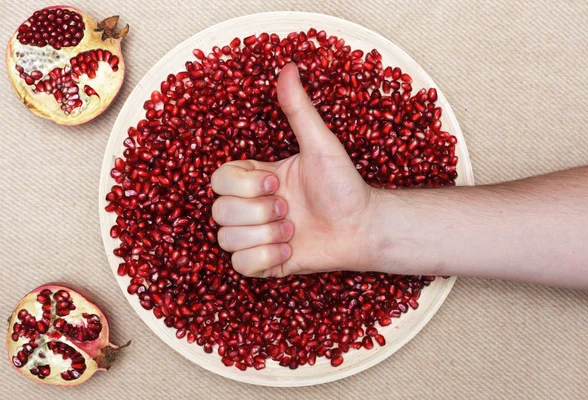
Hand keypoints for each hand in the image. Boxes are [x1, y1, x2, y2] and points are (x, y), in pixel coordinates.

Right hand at [210, 63, 375, 277]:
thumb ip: (299, 110)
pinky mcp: (263, 262)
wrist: (363, 227)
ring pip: (225, 240)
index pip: (219, 180)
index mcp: (257, 179)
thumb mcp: (321, 145)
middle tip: (290, 210)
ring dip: (264, 236)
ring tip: (292, 231)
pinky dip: (264, 258)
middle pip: (219, 212)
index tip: (276, 183)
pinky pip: (239, 266)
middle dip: (258, 213)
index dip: (243, 185)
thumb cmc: (344, 186)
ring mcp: (256, 236)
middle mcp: (252, 207)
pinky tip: (289, 250)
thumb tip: (288, 67)